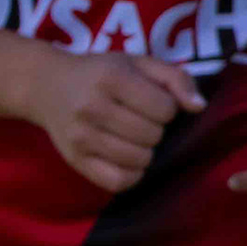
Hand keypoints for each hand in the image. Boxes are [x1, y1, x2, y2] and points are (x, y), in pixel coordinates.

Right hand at [28, 49, 202, 193]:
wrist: (47, 86)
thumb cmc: (100, 73)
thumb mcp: (138, 63)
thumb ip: (175, 78)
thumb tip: (199, 106)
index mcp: (111, 78)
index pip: (165, 109)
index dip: (167, 107)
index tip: (151, 102)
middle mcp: (92, 108)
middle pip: (153, 136)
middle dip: (156, 129)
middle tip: (140, 119)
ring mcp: (81, 138)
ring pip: (139, 161)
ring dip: (145, 151)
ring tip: (133, 137)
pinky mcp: (75, 161)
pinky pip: (118, 182)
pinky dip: (132, 174)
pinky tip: (127, 159)